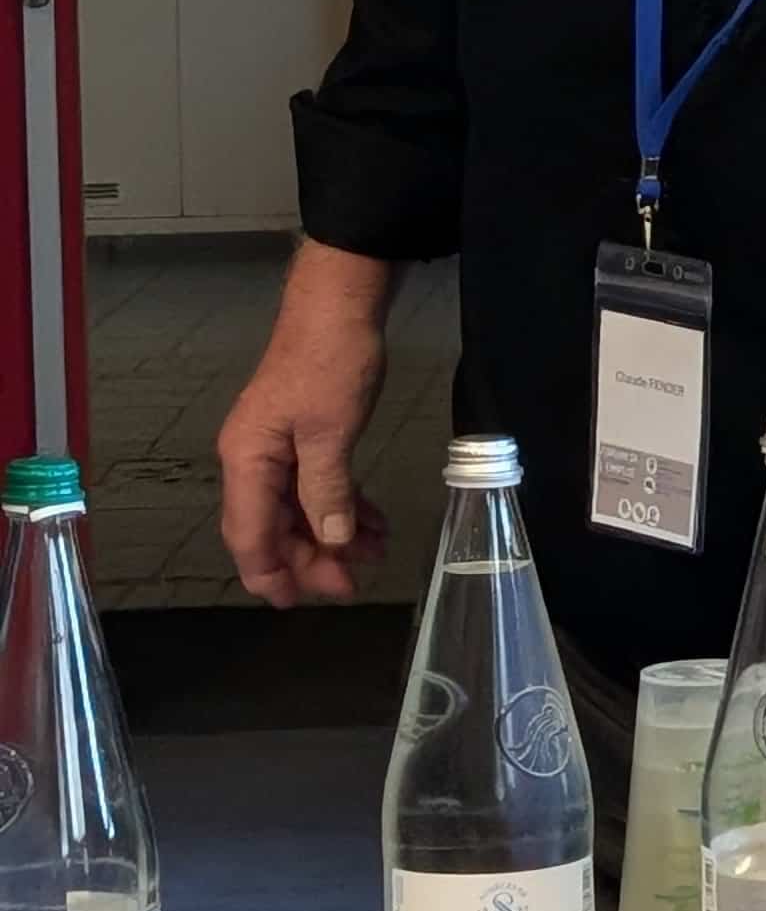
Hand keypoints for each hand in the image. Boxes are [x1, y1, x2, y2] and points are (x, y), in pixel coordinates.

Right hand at [216, 242, 396, 605]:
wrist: (339, 307)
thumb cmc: (331, 363)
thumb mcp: (331, 431)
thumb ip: (327, 489)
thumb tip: (329, 540)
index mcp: (247, 460)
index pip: (248, 533)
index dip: (271, 572)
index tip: (296, 603)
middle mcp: (252, 459)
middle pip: (273, 527)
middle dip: (310, 559)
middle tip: (352, 583)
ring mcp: (277, 448)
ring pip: (298, 509)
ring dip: (332, 534)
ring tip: (374, 553)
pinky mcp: (303, 437)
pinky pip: (316, 486)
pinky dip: (341, 506)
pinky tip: (372, 523)